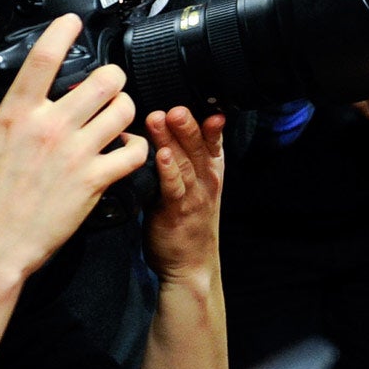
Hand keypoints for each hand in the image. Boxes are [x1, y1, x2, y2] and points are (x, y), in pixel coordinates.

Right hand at [0, 15, 146, 283]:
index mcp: (14, 115)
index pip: (43, 59)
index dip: (62, 32)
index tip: (72, 21)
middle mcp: (50, 127)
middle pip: (104, 79)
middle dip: (112, 77)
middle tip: (108, 86)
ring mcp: (76, 153)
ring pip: (124, 109)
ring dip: (127, 108)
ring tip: (118, 116)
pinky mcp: (95, 180)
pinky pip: (134, 151)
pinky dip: (138, 147)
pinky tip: (128, 150)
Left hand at [142, 107, 223, 282]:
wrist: (190, 265)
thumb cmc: (186, 224)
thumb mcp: (191, 188)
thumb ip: (178, 161)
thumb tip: (155, 132)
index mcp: (210, 173)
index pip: (212, 142)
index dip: (210, 124)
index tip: (205, 103)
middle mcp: (206, 181)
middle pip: (198, 147)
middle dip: (187, 124)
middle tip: (176, 105)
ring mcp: (193, 196)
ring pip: (184, 162)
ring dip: (172, 139)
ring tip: (160, 118)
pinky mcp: (176, 212)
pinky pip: (173, 187)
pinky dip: (168, 171)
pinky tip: (160, 155)